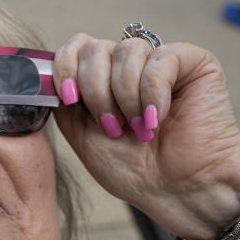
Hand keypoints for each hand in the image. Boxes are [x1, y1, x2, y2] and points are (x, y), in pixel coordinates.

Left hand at [52, 34, 239, 238]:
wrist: (178, 191)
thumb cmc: (134, 170)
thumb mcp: (83, 137)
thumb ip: (64, 105)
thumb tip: (45, 76)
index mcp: (102, 79)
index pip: (75, 47)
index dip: (66, 68)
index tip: (70, 99)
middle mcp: (128, 65)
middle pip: (95, 48)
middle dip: (97, 92)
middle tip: (113, 128)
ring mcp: (160, 61)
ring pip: (126, 51)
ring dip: (126, 97)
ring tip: (140, 130)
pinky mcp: (193, 62)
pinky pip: (161, 59)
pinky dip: (152, 93)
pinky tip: (158, 119)